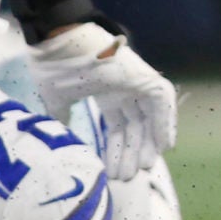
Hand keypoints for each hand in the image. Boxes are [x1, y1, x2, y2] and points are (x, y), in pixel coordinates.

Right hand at [25, 24, 175, 182]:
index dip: (115, 149)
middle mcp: (124, 89)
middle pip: (135, 127)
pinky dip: (165, 123)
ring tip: (142, 167)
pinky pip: (163, 103)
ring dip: (148, 143)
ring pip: (150, 118)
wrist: (58, 42)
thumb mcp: (57, 99)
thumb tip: (59, 134)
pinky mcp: (145, 76)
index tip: (112, 173)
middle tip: (127, 177)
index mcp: (106, 93)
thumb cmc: (55, 66)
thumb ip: (63, 117)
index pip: (117, 127)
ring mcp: (136, 81)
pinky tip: (164, 146)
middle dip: (131, 152)